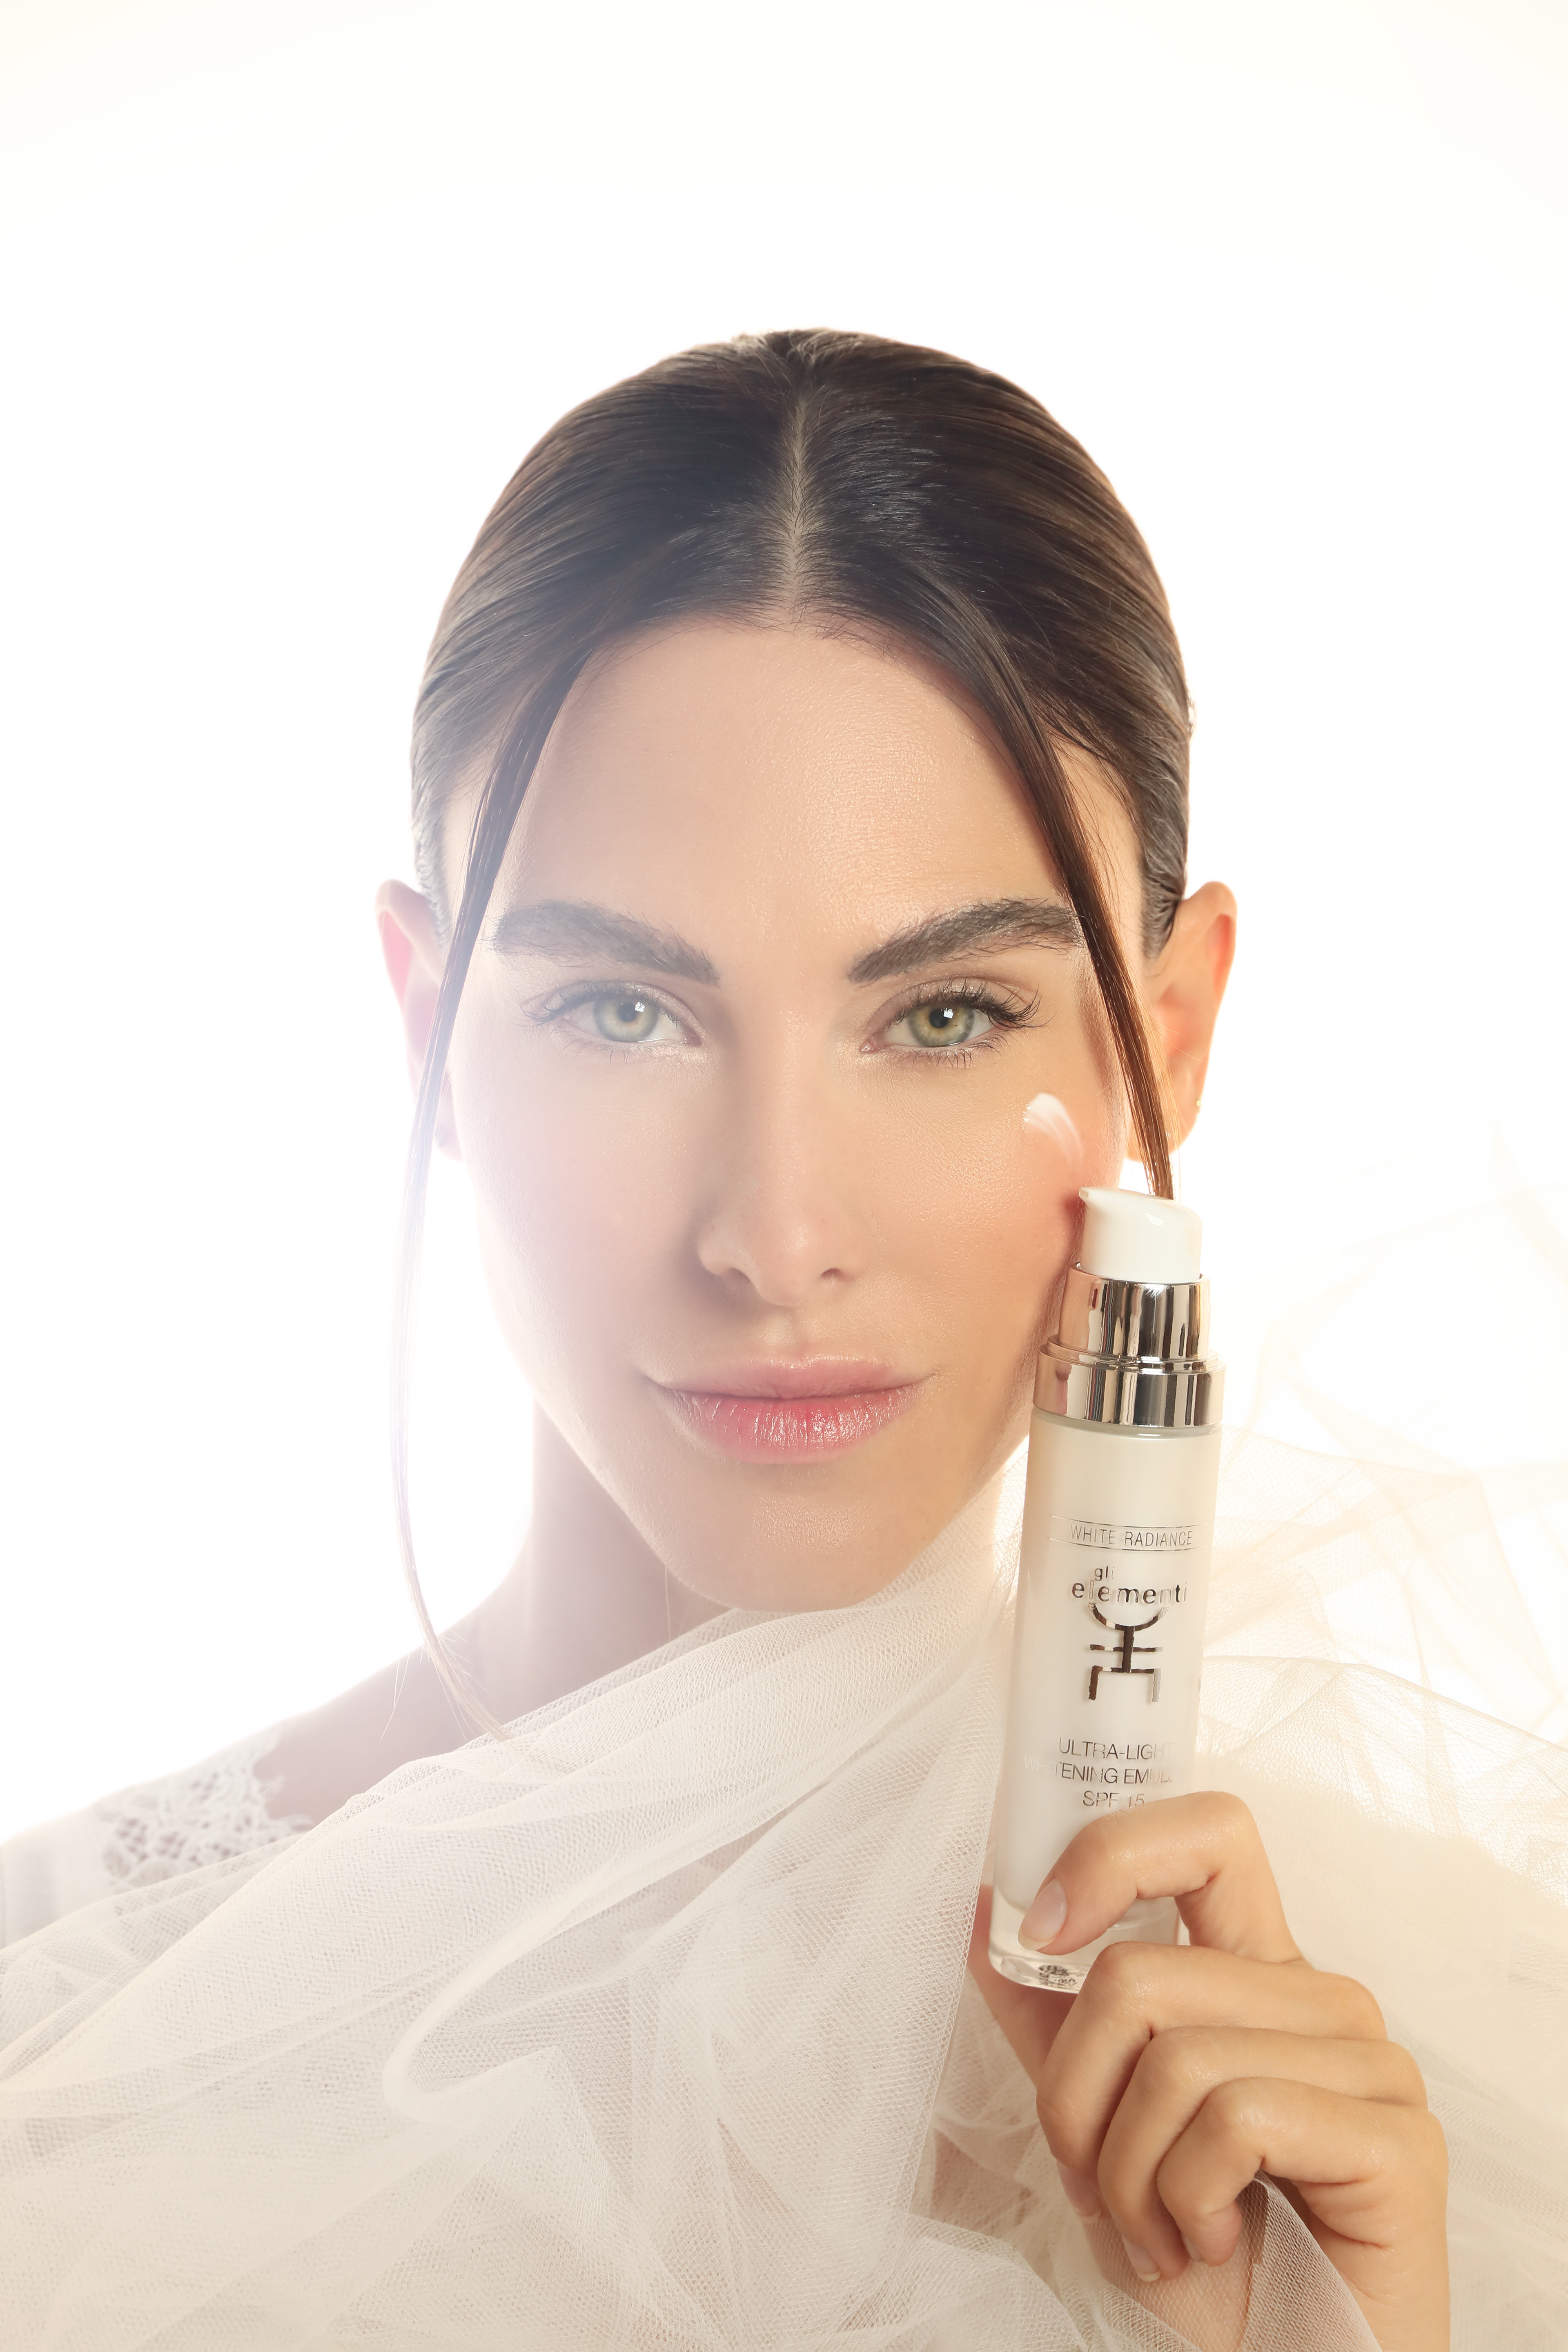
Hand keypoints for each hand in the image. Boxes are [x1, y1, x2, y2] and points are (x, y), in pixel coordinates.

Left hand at [969, 1793, 1447, 2351]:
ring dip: (1127, 2172)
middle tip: (1097, 2179)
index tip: (1041, 1926)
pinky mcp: (1399, 2139)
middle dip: (1077, 2095)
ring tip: (1161, 2231)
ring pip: (1178, 2056)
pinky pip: (1237, 2120)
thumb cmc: (1196, 2257)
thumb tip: (986, 1904)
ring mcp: (1373, 2064)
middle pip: (1139, 1971)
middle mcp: (1323, 2002)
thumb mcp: (1097, 2123)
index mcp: (1258, 1974)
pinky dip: (1188, 2202)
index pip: (1209, 1834)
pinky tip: (1210, 2247)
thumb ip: (1048, 2015)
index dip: (1113, 1852)